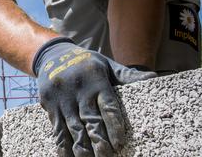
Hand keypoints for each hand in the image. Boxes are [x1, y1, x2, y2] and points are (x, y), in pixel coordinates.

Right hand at [33, 37, 156, 155]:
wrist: (53, 53)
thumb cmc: (87, 63)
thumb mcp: (107, 64)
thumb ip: (127, 75)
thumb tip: (153, 79)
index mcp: (96, 79)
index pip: (107, 105)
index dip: (113, 126)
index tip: (119, 143)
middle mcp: (78, 88)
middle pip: (90, 119)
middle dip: (99, 141)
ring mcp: (62, 97)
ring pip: (73, 127)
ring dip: (82, 148)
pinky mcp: (49, 104)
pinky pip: (56, 129)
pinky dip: (63, 146)